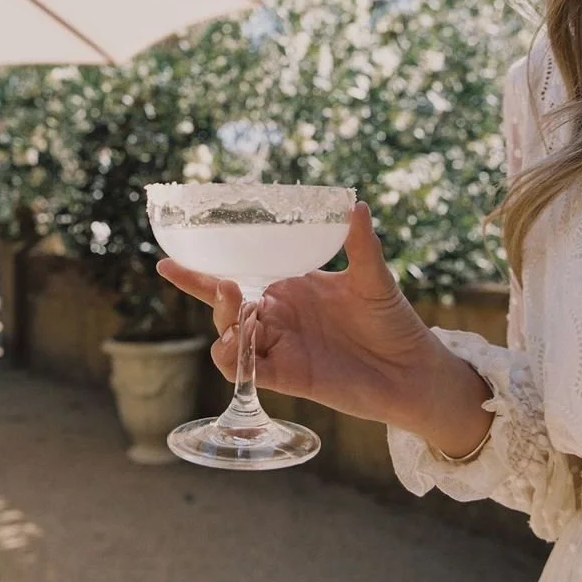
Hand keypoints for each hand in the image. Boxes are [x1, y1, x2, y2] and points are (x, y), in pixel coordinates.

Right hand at [157, 202, 482, 439]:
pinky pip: (247, 371)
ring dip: (226, 324)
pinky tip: (238, 346)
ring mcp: (279, 347)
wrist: (414, 372)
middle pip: (227, 305)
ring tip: (241, 309)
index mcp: (290, 287)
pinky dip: (235, 360)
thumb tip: (355, 204)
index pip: (238, 273)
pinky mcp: (286, 377)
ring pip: (230, 337)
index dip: (201, 269)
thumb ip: (361, 245)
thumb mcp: (375, 278)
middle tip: (227, 284)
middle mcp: (278, 316)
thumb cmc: (394, 322)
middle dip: (211, 291)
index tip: (167, 256)